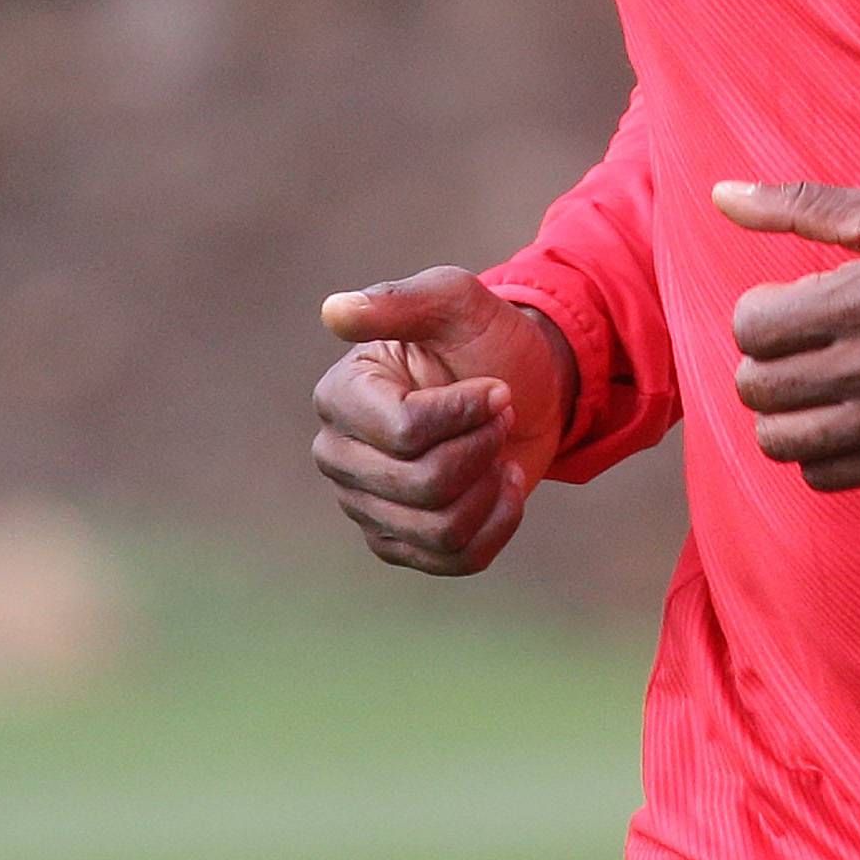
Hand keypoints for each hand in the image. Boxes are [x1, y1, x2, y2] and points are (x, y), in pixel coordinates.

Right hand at [312, 267, 576, 574]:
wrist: (524, 388)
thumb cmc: (484, 340)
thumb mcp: (457, 303)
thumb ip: (401, 300)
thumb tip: (335, 311)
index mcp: (342, 394)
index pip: (405, 432)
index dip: (467, 414)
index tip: (495, 388)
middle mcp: (339, 454)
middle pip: (425, 484)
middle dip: (484, 448)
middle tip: (500, 417)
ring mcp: (364, 505)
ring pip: (442, 528)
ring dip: (492, 487)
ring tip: (497, 451)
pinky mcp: (398, 543)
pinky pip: (457, 559)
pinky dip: (498, 522)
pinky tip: (502, 487)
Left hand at [715, 179, 859, 491]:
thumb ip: (804, 203)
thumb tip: (721, 195)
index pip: (751, 327)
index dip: (758, 312)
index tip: (791, 302)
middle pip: (757, 386)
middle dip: (764, 360)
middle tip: (800, 343)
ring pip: (780, 440)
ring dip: (782, 410)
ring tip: (812, 385)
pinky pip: (823, 476)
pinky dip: (817, 451)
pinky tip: (842, 416)